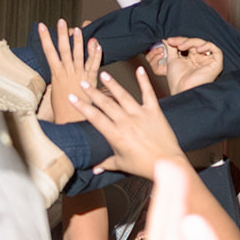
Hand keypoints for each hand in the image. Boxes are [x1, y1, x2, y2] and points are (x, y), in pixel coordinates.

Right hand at [35, 21, 101, 125]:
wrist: (71, 120)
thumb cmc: (62, 108)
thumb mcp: (54, 91)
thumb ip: (55, 79)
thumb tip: (54, 68)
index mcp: (56, 73)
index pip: (49, 52)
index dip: (45, 38)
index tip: (42, 26)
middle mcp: (67, 71)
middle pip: (63, 49)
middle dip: (62, 34)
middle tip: (61, 21)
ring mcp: (79, 74)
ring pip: (78, 54)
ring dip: (78, 41)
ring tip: (78, 28)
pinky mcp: (90, 79)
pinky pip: (93, 65)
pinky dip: (95, 54)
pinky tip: (97, 44)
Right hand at [68, 65, 184, 178]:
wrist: (168, 163)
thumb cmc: (145, 166)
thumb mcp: (122, 164)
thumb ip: (106, 163)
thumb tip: (94, 169)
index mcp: (116, 135)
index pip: (94, 117)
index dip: (81, 106)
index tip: (71, 98)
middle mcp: (126, 122)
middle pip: (106, 103)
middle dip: (92, 92)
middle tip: (83, 82)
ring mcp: (141, 114)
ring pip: (123, 96)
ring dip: (112, 84)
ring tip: (103, 74)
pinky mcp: (154, 111)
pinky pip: (148, 93)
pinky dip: (144, 81)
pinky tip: (140, 70)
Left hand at [147, 36, 224, 94]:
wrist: (181, 90)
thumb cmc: (177, 80)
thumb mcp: (172, 59)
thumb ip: (171, 48)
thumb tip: (166, 38)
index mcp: (192, 59)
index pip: (188, 44)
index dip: (180, 40)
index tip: (169, 41)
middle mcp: (201, 60)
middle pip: (196, 43)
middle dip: (184, 40)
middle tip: (173, 42)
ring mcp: (208, 62)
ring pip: (204, 44)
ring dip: (192, 42)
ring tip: (181, 47)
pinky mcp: (216, 64)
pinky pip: (216, 50)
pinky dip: (207, 46)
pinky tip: (197, 49)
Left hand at [147, 158, 239, 239]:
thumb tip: (192, 221)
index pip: (167, 235)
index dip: (169, 199)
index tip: (169, 168)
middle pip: (161, 239)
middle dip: (164, 201)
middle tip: (166, 166)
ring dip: (169, 215)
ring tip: (171, 184)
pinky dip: (179, 235)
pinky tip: (183, 224)